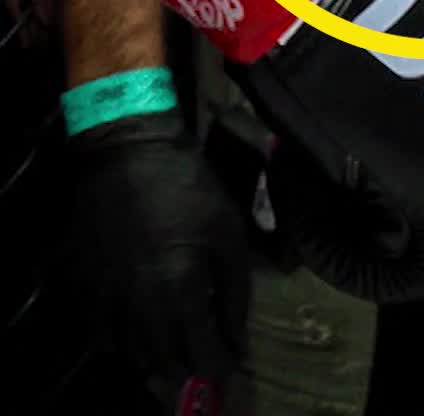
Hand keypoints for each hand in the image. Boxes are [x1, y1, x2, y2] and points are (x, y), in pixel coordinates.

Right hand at [66, 106, 249, 390]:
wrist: (127, 150)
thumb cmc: (187, 184)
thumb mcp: (228, 229)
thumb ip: (235, 290)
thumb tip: (237, 338)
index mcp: (181, 287)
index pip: (203, 352)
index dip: (219, 369)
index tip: (231, 375)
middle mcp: (141, 304)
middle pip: (164, 363)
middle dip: (187, 373)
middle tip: (202, 371)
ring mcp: (108, 298)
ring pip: (132, 355)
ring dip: (156, 362)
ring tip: (173, 356)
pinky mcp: (84, 287)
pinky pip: (99, 336)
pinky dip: (119, 344)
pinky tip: (135, 334)